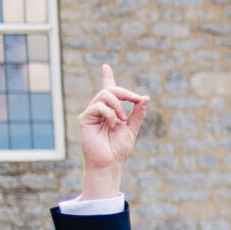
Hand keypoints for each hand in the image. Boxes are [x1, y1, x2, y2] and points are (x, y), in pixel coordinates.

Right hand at [74, 63, 148, 199]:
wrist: (110, 163)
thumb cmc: (119, 149)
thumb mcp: (132, 128)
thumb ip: (137, 113)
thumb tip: (145, 97)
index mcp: (110, 111)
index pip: (109, 90)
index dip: (107, 77)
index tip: (105, 66)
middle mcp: (99, 110)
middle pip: (110, 90)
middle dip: (126, 93)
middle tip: (137, 100)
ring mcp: (91, 113)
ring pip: (105, 95)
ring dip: (119, 106)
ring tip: (122, 120)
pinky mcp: (85, 118)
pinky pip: (99, 106)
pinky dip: (110, 114)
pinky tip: (112, 125)